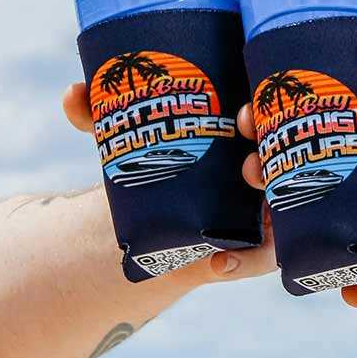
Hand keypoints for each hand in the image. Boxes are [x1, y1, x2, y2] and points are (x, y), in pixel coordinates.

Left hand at [62, 82, 276, 282]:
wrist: (158, 221)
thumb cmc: (158, 164)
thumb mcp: (132, 138)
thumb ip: (103, 118)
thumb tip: (71, 94)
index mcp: (243, 128)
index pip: (268, 113)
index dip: (264, 113)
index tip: (241, 118)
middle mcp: (265, 161)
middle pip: (285, 153)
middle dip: (272, 152)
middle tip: (248, 157)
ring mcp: (271, 204)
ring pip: (285, 201)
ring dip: (270, 198)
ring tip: (245, 188)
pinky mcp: (262, 245)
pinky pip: (266, 255)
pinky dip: (244, 260)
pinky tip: (217, 263)